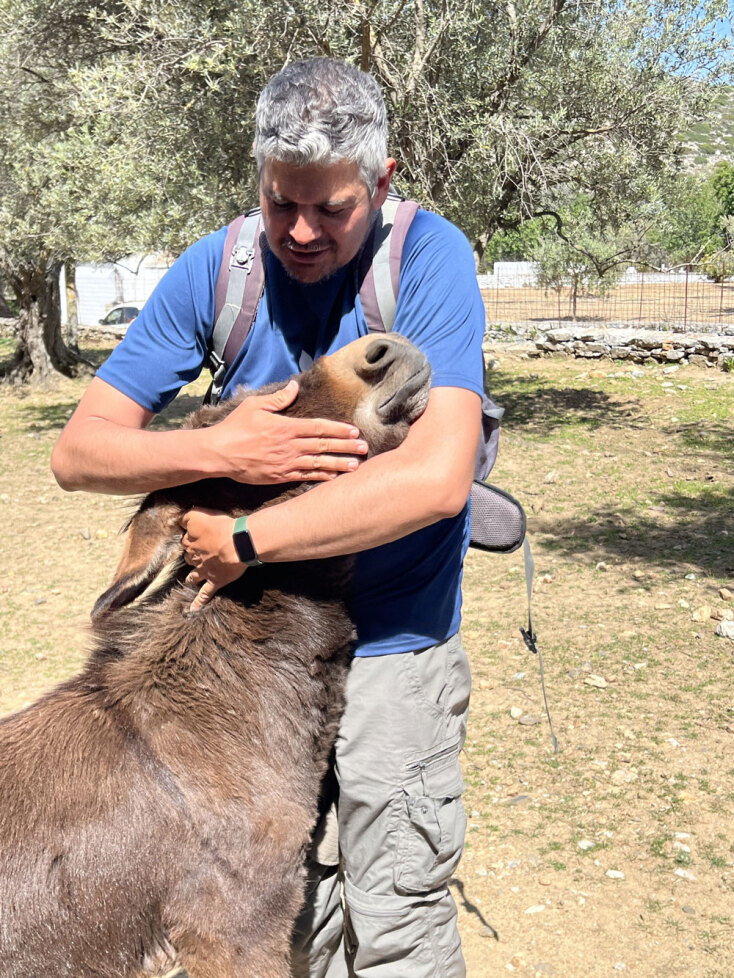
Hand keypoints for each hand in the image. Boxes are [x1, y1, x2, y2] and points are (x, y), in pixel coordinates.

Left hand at [180, 508, 243, 610]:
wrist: (238, 543)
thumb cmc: (222, 526)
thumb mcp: (201, 513)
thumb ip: (188, 516)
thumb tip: (179, 521)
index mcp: (191, 539)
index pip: (185, 536)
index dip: (190, 535)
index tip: (193, 534)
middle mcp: (195, 555)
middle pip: (188, 555)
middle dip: (190, 555)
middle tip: (195, 555)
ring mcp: (204, 570)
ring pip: (193, 574)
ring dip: (191, 577)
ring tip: (188, 580)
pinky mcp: (215, 580)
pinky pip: (205, 593)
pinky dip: (199, 602)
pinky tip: (193, 609)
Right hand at [210, 380, 367, 483]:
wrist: (219, 454)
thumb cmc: (235, 427)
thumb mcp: (254, 406)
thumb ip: (278, 399)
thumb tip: (294, 386)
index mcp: (285, 427)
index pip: (318, 427)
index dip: (338, 429)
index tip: (354, 431)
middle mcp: (289, 446)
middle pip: (323, 445)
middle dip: (346, 447)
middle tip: (364, 448)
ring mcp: (286, 463)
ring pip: (318, 463)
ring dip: (338, 464)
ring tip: (356, 465)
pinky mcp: (279, 476)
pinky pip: (305, 476)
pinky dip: (321, 476)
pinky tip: (334, 477)